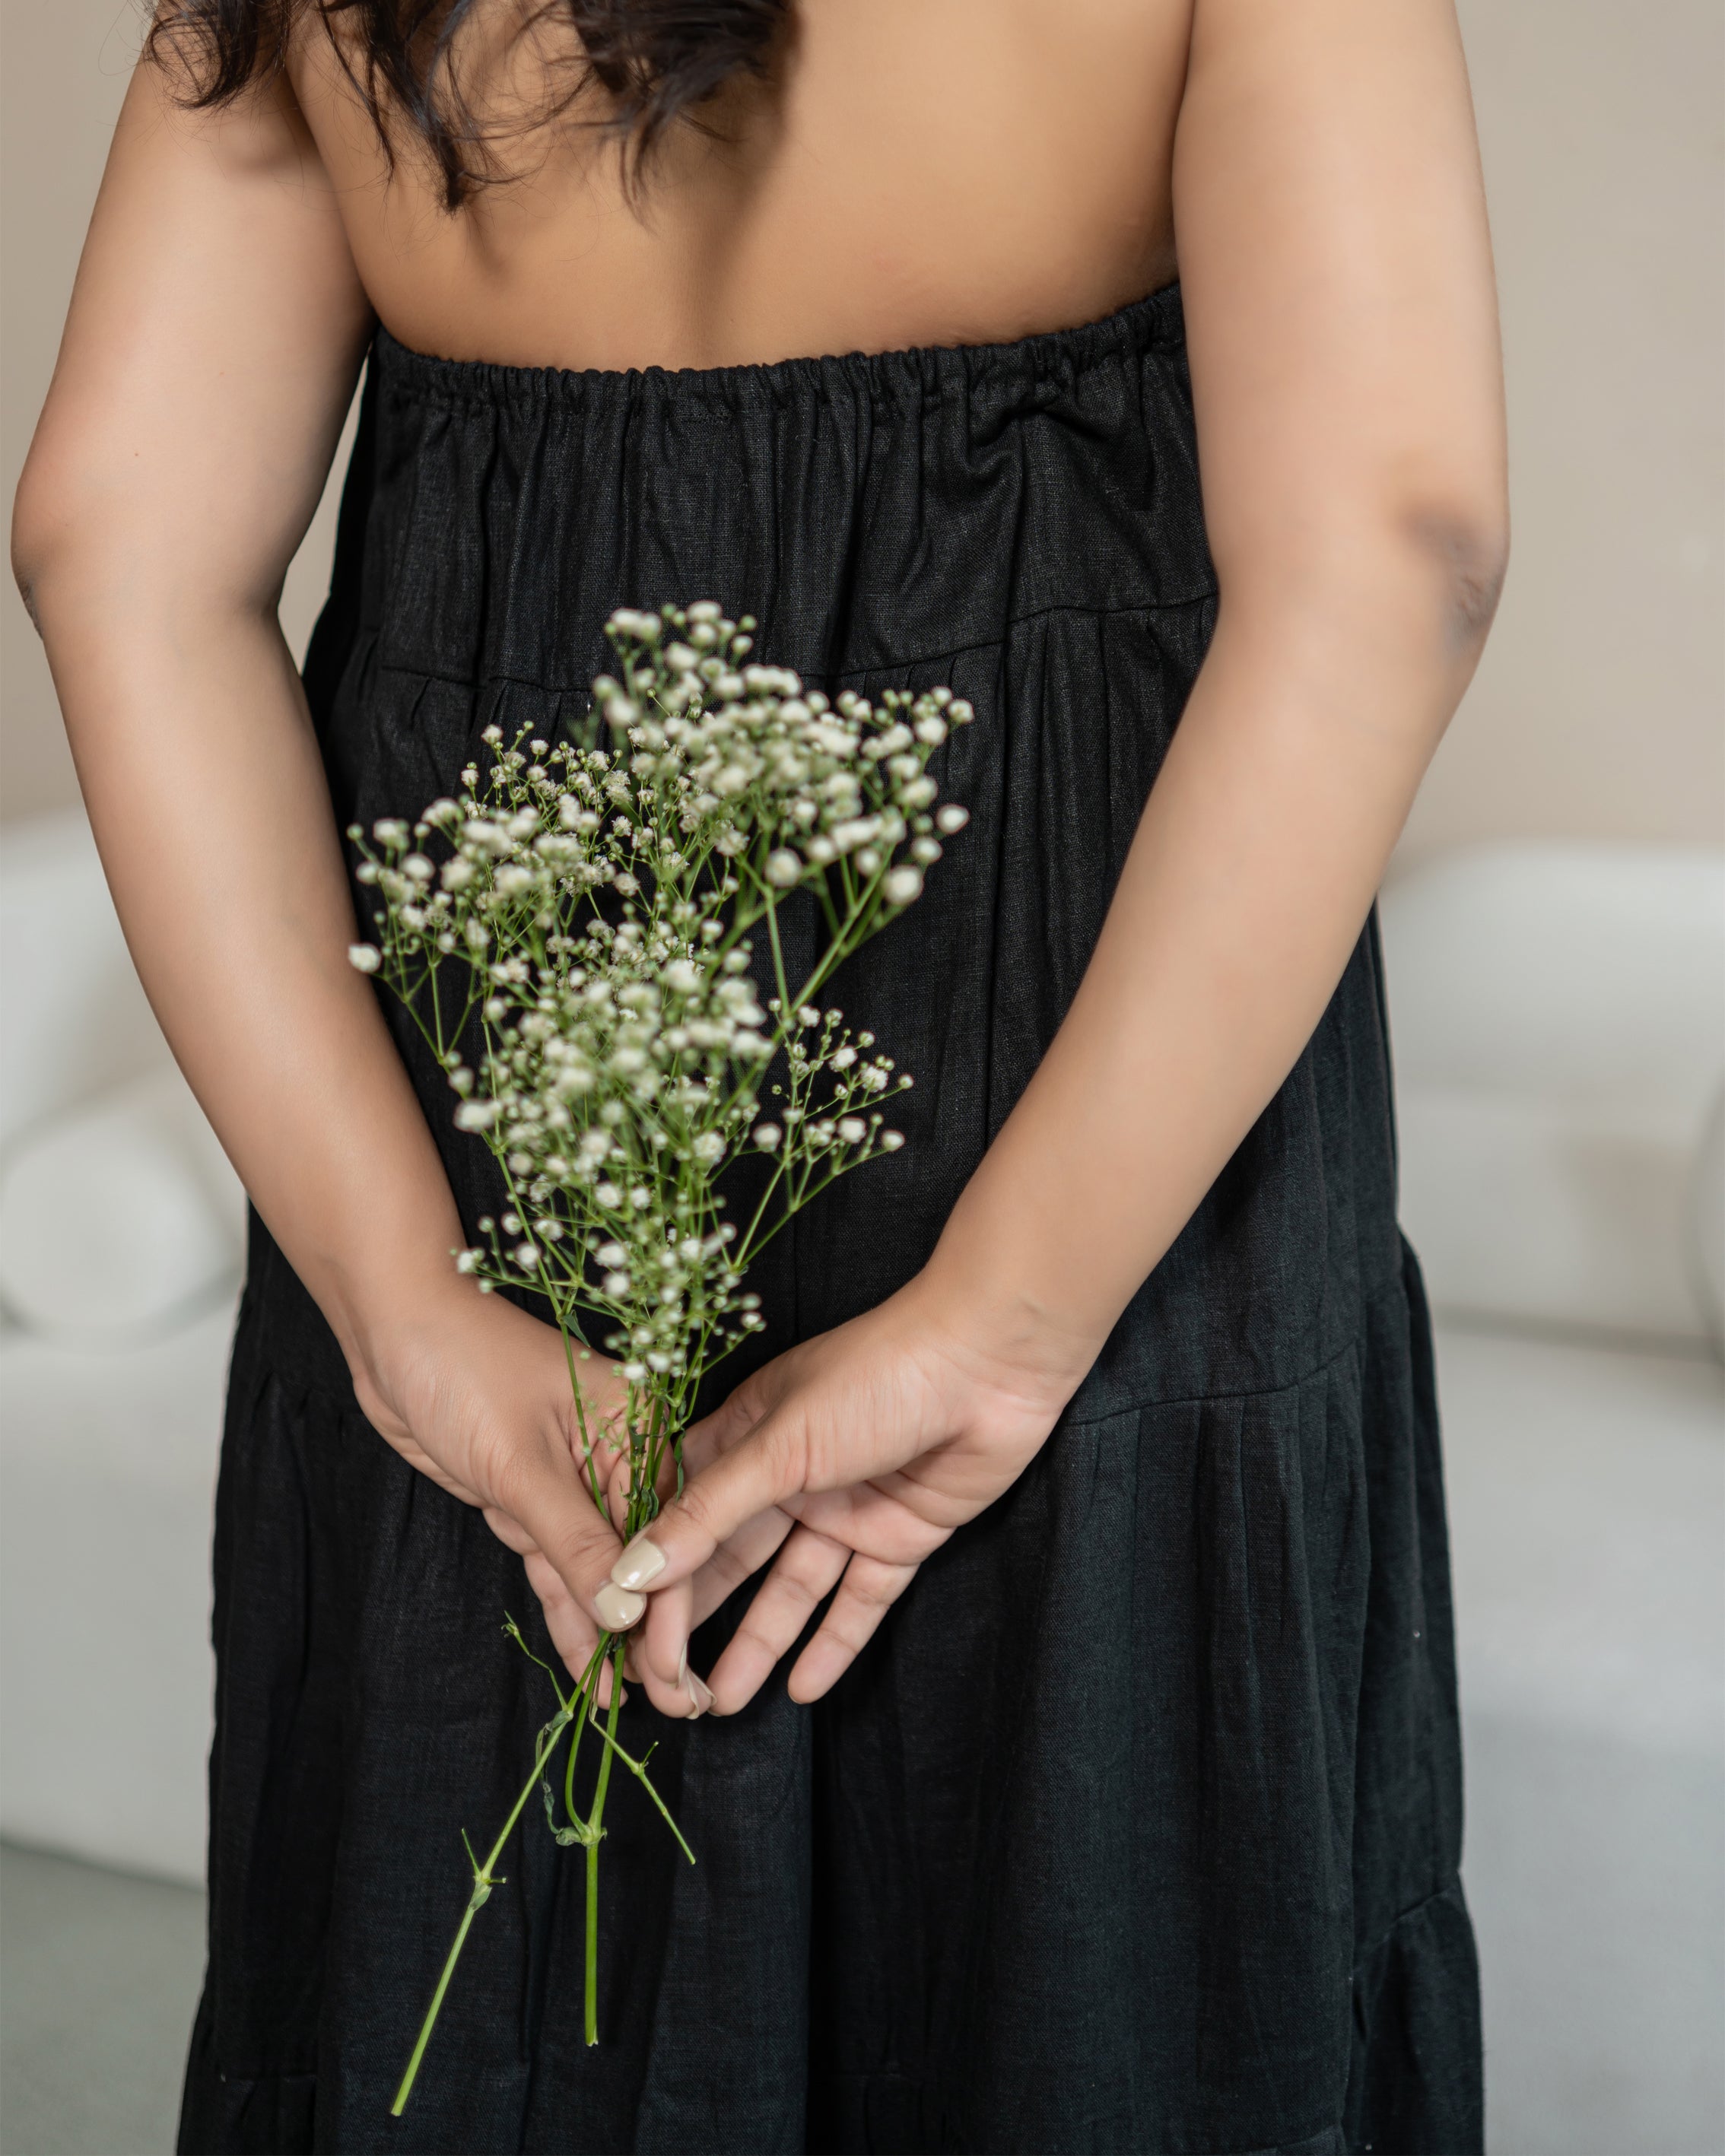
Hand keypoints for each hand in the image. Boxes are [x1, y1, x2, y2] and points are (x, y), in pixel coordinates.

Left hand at [351, 1282, 638, 1698]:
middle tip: (672, 1706)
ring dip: (610, 1634)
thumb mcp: (521, 1462)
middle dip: (650, 1633)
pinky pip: (558, 1564)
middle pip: (641, 1557)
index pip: (666, 1534)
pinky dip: (570, 1611)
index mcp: (640, 1426)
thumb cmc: (464, 1369)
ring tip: (630, 1705)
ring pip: (599, 1570)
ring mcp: (574, 1477)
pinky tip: (589, 1665)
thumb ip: (575, 1541)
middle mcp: (619, 1452)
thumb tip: (626, 1614)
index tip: (676, 1675)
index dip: (670, 1609)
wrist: (393, 1329)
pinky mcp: (532, 1496)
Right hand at [606, 1274, 1090, 1717]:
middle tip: (668, 1692)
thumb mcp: (779, 1444)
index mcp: (747, 1437)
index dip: (656, 1578)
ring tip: (720, 1704)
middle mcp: (789, 1477)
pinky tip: (802, 1689)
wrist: (990, 1361)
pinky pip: (860, 1601)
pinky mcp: (899, 1536)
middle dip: (698, 1622)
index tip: (624, 1637)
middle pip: (732, 1560)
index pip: (683, 1518)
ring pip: (791, 1590)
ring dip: (757, 1643)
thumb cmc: (875, 1376)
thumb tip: (635, 1572)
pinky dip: (833, 1643)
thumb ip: (708, 1513)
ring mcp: (845, 1508)